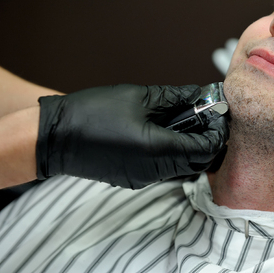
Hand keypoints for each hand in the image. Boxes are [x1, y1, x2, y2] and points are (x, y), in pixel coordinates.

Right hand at [36, 84, 228, 188]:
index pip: (206, 148)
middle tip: (205, 117)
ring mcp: (145, 179)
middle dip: (208, 140)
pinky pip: (165, 169)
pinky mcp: (134, 179)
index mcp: (159, 150)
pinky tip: (164, 133)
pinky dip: (174, 153)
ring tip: (184, 122)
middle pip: (199, 162)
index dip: (218, 132)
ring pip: (183, 167)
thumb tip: (199, 94)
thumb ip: (175, 97)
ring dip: (191, 146)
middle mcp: (156, 171)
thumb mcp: (139, 97)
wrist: (54, 137)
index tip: (219, 115)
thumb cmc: (93, 112)